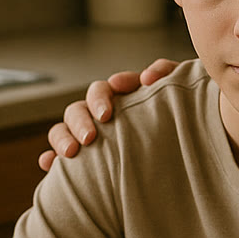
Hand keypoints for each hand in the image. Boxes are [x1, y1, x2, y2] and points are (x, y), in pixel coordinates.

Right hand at [38, 58, 181, 170]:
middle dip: (80, 122)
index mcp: (120, 98)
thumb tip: (147, 77)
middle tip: (90, 139)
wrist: (190, 151)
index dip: (100, 99)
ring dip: (61, 138)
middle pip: (78, 110)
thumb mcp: (180, 90)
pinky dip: (50, 159)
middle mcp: (100, 116)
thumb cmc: (183, 115)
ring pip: (62, 130)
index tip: (107, 115)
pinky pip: (58, 157)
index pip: (102, 91)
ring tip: (70, 153)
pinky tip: (48, 164)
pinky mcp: (83, 161)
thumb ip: (168, 73)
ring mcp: (90, 137)